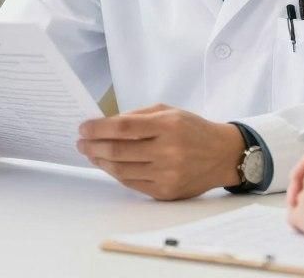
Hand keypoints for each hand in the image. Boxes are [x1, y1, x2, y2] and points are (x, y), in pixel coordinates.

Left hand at [76, 104, 243, 200]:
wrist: (223, 155)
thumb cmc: (193, 129)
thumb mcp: (169, 112)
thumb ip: (138, 116)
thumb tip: (104, 125)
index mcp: (168, 126)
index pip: (123, 128)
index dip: (98, 128)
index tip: (83, 128)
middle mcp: (168, 151)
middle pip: (118, 151)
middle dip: (93, 146)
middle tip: (81, 142)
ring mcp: (167, 174)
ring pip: (122, 170)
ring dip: (100, 161)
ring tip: (91, 153)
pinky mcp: (166, 192)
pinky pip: (132, 184)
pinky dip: (116, 174)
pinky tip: (108, 165)